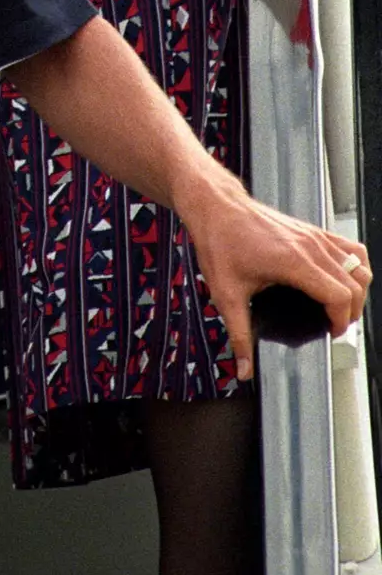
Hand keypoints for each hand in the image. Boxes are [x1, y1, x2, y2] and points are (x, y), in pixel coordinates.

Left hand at [178, 162, 369, 379]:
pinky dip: (355, 266)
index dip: (341, 321)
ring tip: (340, 306)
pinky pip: (350, 247)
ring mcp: (314, 235)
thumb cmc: (220, 241)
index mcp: (295, 262)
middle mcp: (310, 246)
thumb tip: (244, 367)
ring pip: (358, 264)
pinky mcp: (312, 229)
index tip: (331, 332)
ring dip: (357, 289)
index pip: (340, 296)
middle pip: (355, 283)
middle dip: (351, 311)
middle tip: (334, 325)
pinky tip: (341, 280)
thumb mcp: (226, 293)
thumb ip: (239, 334)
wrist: (216, 206)